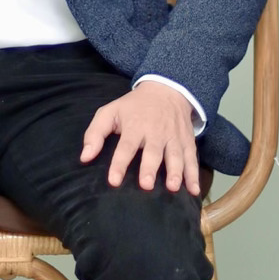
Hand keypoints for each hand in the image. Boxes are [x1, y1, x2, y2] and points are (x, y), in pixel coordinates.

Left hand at [81, 81, 199, 195]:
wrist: (167, 89)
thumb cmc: (134, 106)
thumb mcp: (110, 111)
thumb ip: (95, 133)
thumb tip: (84, 158)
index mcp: (135, 126)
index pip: (126, 146)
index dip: (119, 163)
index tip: (113, 181)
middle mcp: (156, 132)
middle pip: (153, 151)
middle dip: (150, 168)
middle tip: (146, 185)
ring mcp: (173, 137)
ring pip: (175, 155)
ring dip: (175, 171)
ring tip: (172, 187)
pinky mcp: (187, 141)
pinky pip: (192, 158)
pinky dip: (194, 174)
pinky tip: (194, 190)